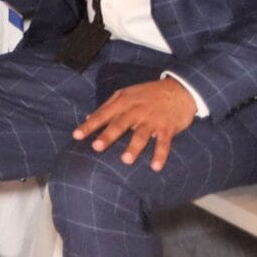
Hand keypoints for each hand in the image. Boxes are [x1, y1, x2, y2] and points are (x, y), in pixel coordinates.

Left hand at [76, 78, 197, 170]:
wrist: (179, 89)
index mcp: (123, 102)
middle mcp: (136, 111)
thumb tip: (88, 118)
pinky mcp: (168, 128)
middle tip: (96, 148)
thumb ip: (107, 106)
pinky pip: (164, 143)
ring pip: (141, 135)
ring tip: (125, 160)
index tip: (76, 136)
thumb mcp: (125, 94)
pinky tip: (155, 167)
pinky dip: (160, 155)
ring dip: (133, 148)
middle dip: (108, 136)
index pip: (102, 114)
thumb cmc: (148, 94)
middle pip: (119, 124)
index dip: (89, 125)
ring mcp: (152, 120)